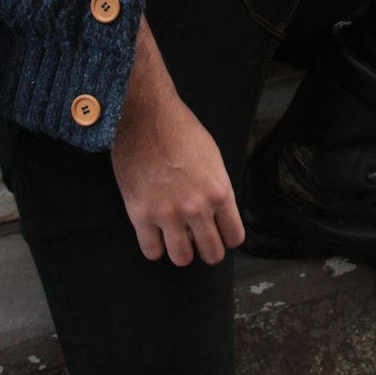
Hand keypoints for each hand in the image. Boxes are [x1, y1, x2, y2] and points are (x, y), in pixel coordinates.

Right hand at [111, 20, 244, 265]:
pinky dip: (154, 246)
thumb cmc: (179, 129)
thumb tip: (216, 213)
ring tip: (176, 236)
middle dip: (207, 248)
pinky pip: (152, 252)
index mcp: (219, 191)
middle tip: (198, 238)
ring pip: (182, 259)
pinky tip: (154, 232)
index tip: (219, 232)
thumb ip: (217, 189)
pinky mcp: (141, 215)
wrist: (146, 115)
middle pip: (212, 254)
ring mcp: (168, 214)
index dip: (226, 236)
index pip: (234, 237)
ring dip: (181, 250)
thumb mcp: (212, 158)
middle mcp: (197, 207)